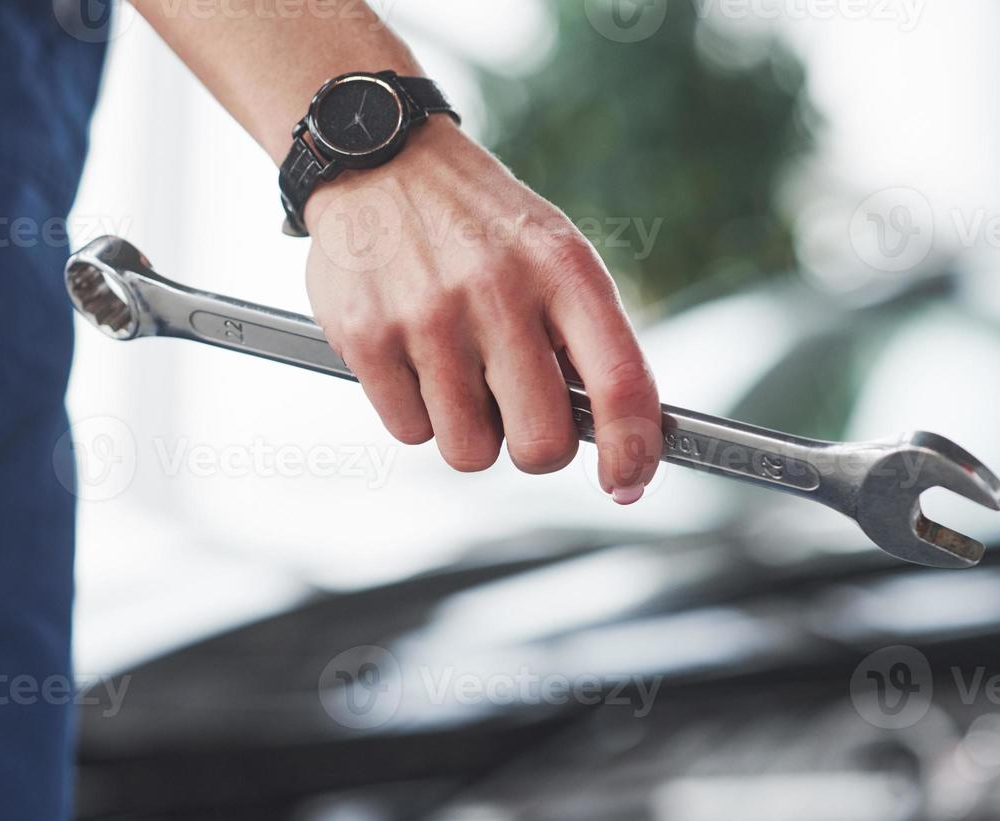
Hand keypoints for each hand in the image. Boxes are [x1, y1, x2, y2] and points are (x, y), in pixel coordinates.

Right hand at [303, 118, 661, 503]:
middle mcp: (499, 292)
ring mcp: (428, 318)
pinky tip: (412, 358)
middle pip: (539, 445)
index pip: (620, 384)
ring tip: (456, 370)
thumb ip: (586, 339)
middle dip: (533, 446)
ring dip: (467, 430)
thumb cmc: (479, 226)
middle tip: (515, 409)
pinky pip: (409, 431)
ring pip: (469, 451)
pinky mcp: (368, 337)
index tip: (627, 482)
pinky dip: (415, 411)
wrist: (380, 159)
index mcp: (563, 270)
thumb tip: (615, 439)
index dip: (632, 451)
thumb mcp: (553, 254)